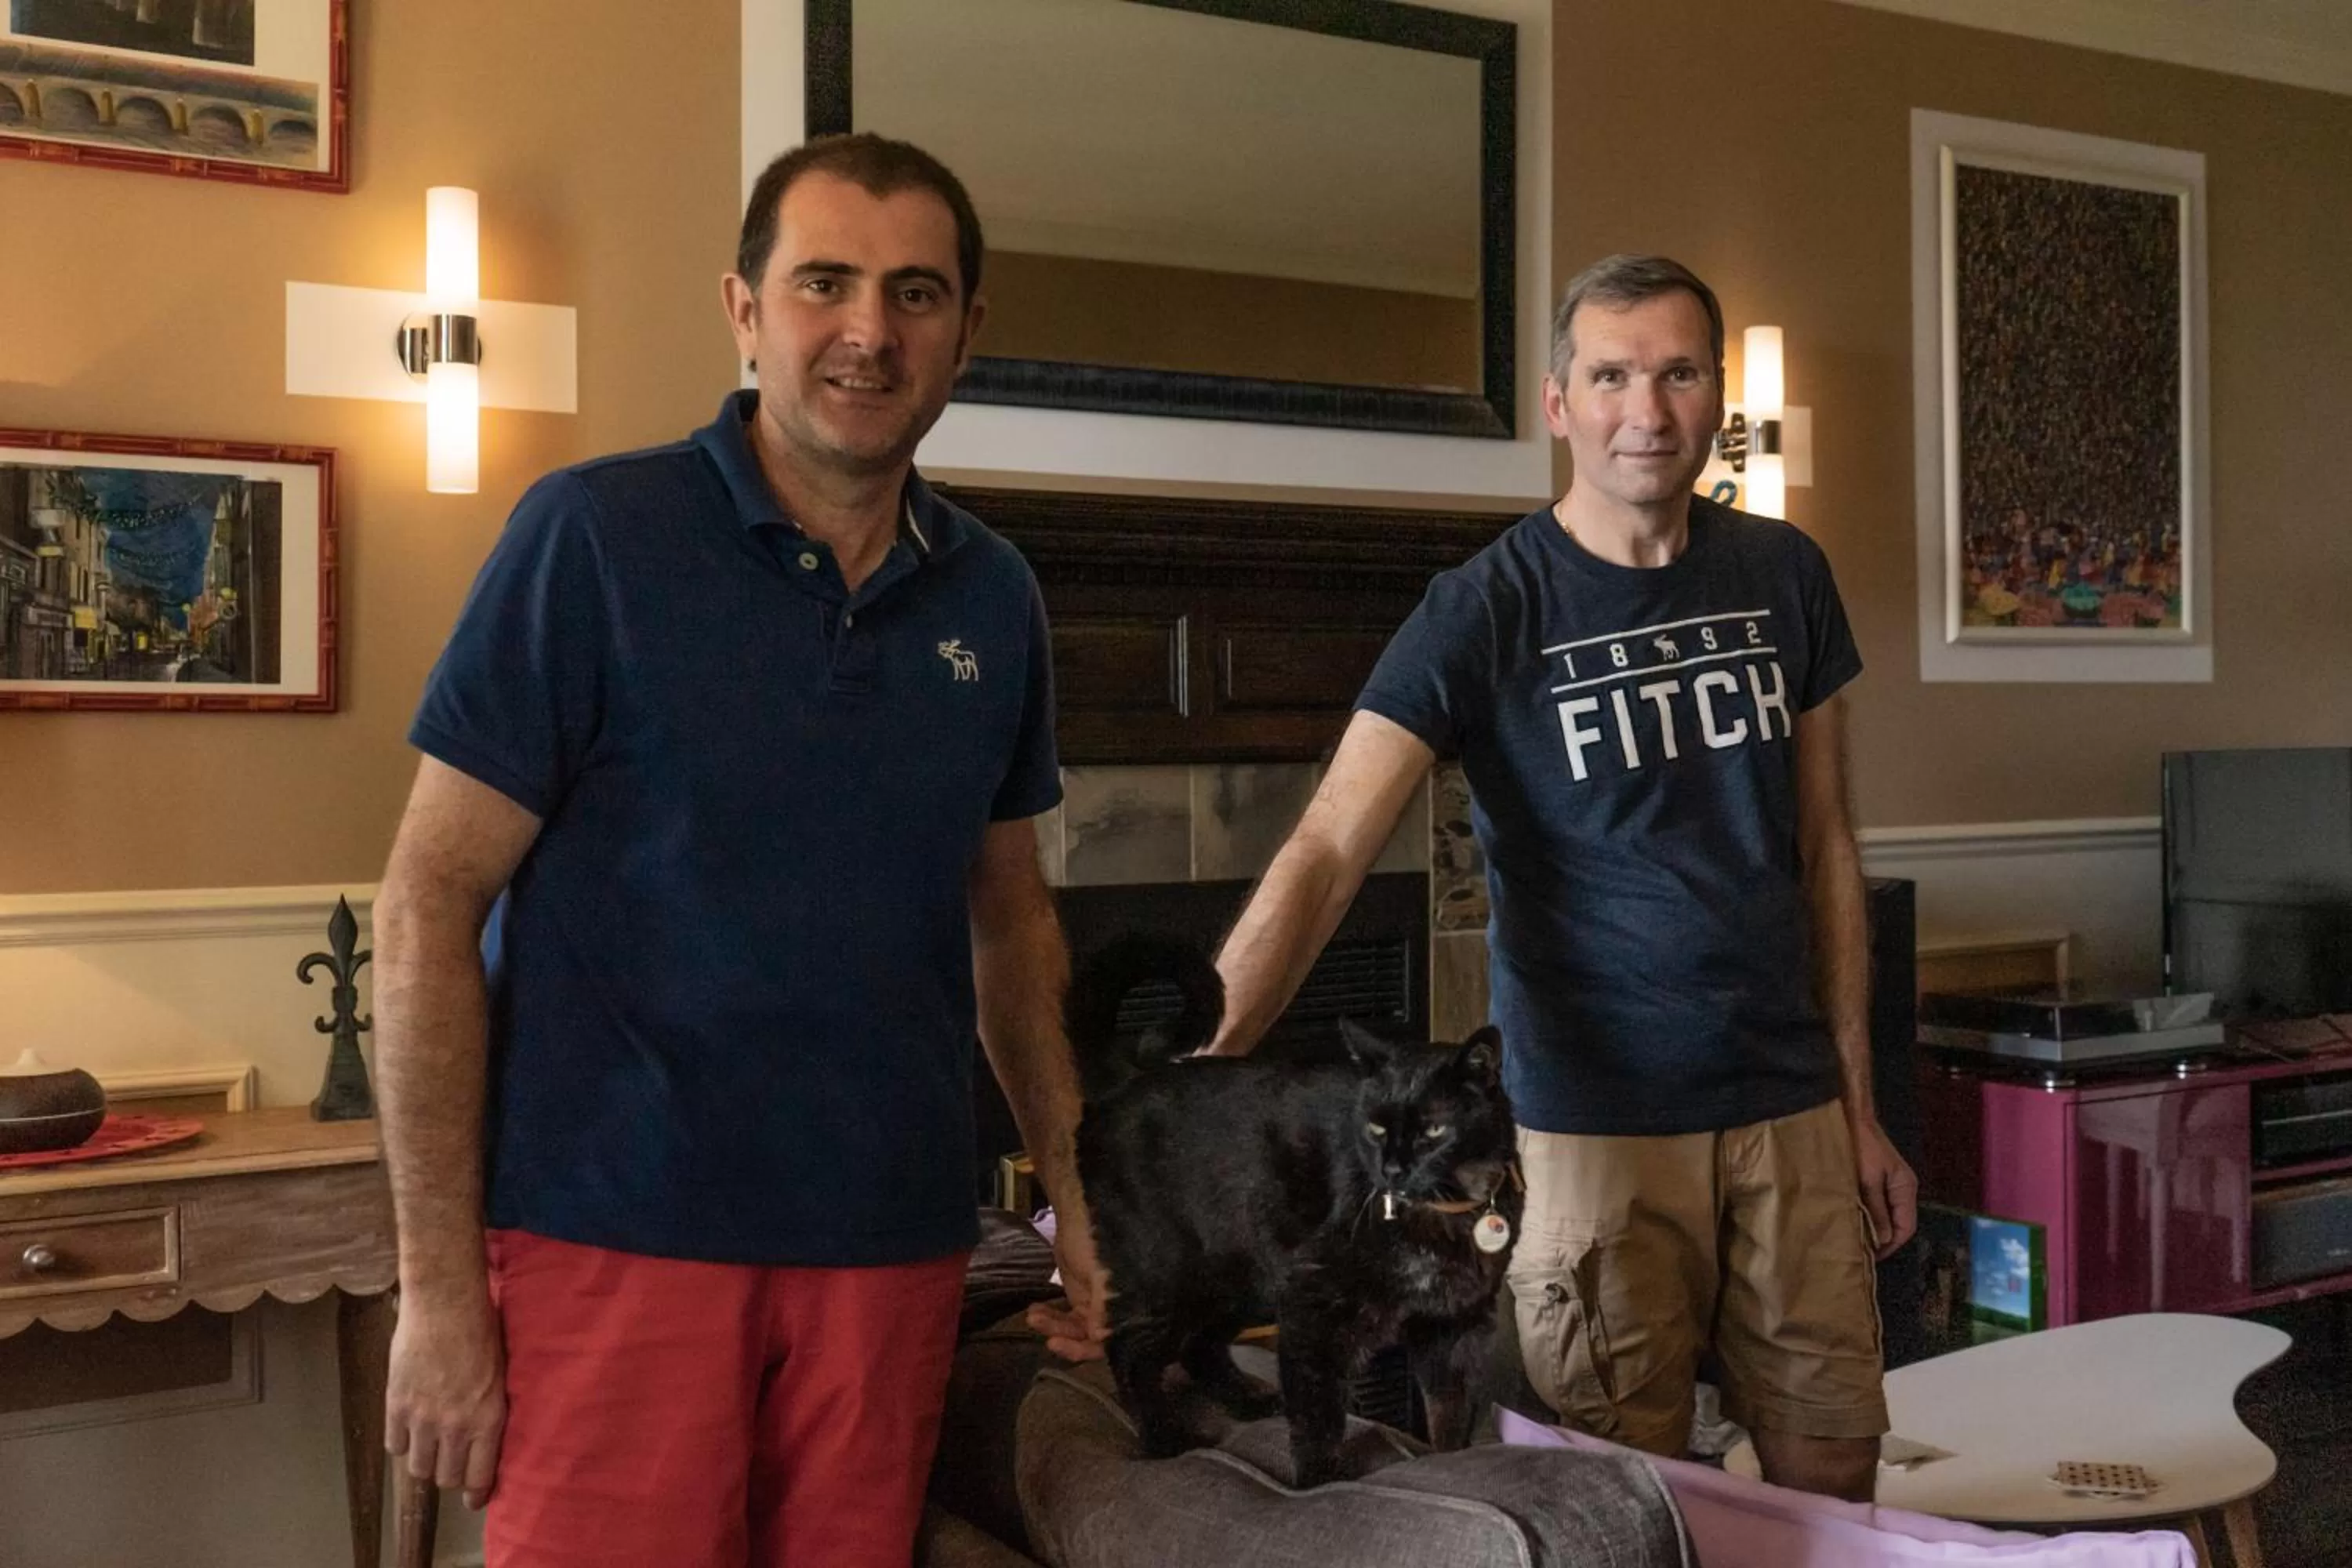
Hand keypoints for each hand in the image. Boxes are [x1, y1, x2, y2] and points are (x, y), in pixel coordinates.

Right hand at [385, 1284, 506, 1509]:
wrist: (445, 1302)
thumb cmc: (482, 1328)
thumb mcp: (501, 1373)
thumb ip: (491, 1408)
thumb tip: (487, 1434)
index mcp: (489, 1418)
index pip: (480, 1476)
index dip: (476, 1493)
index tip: (474, 1499)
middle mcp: (456, 1426)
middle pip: (447, 1477)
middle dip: (450, 1476)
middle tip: (451, 1464)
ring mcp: (423, 1418)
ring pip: (418, 1467)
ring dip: (424, 1462)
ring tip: (429, 1448)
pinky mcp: (396, 1405)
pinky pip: (394, 1444)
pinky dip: (401, 1443)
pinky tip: (409, 1429)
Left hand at [1024, 1210, 1110, 1360]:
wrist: (1080, 1214)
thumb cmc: (1096, 1240)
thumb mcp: (1101, 1272)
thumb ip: (1103, 1305)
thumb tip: (1099, 1338)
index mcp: (1130, 1306)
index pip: (1112, 1341)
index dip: (1087, 1349)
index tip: (1059, 1344)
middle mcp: (1118, 1312)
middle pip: (1094, 1341)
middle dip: (1068, 1340)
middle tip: (1048, 1338)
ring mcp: (1098, 1307)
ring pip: (1076, 1330)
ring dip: (1054, 1327)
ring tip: (1034, 1316)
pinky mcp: (1082, 1299)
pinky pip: (1067, 1317)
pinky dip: (1050, 1317)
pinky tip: (1035, 1310)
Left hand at [1850, 1115, 1919, 1258]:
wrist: (1851, 1117)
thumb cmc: (1860, 1146)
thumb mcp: (1867, 1180)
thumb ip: (1876, 1209)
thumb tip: (1885, 1239)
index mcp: (1905, 1188)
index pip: (1907, 1227)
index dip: (1891, 1245)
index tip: (1872, 1257)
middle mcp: (1903, 1188)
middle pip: (1899, 1223)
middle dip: (1883, 1239)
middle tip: (1861, 1252)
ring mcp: (1891, 1183)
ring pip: (1887, 1214)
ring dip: (1874, 1227)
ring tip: (1856, 1241)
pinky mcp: (1878, 1179)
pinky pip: (1878, 1204)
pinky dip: (1869, 1214)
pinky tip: (1854, 1221)